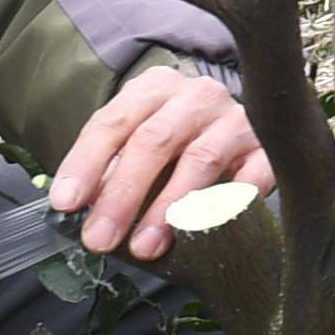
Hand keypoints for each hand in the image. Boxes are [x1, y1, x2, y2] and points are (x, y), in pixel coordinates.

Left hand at [53, 59, 267, 261]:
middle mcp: (197, 96)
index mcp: (156, 88)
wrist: (243, 130)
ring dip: (167, 208)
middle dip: (122, 194)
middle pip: (154, 140)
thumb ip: (111, 171)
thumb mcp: (139, 145)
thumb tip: (77, 210)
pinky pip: (249, 180)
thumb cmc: (178, 145)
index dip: (86, 163)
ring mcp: (237, 121)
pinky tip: (204, 232)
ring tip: (144, 247)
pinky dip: (225, 206)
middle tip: (100, 238)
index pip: (114, 121)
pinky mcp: (267, 151)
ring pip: (199, 160)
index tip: (67, 203)